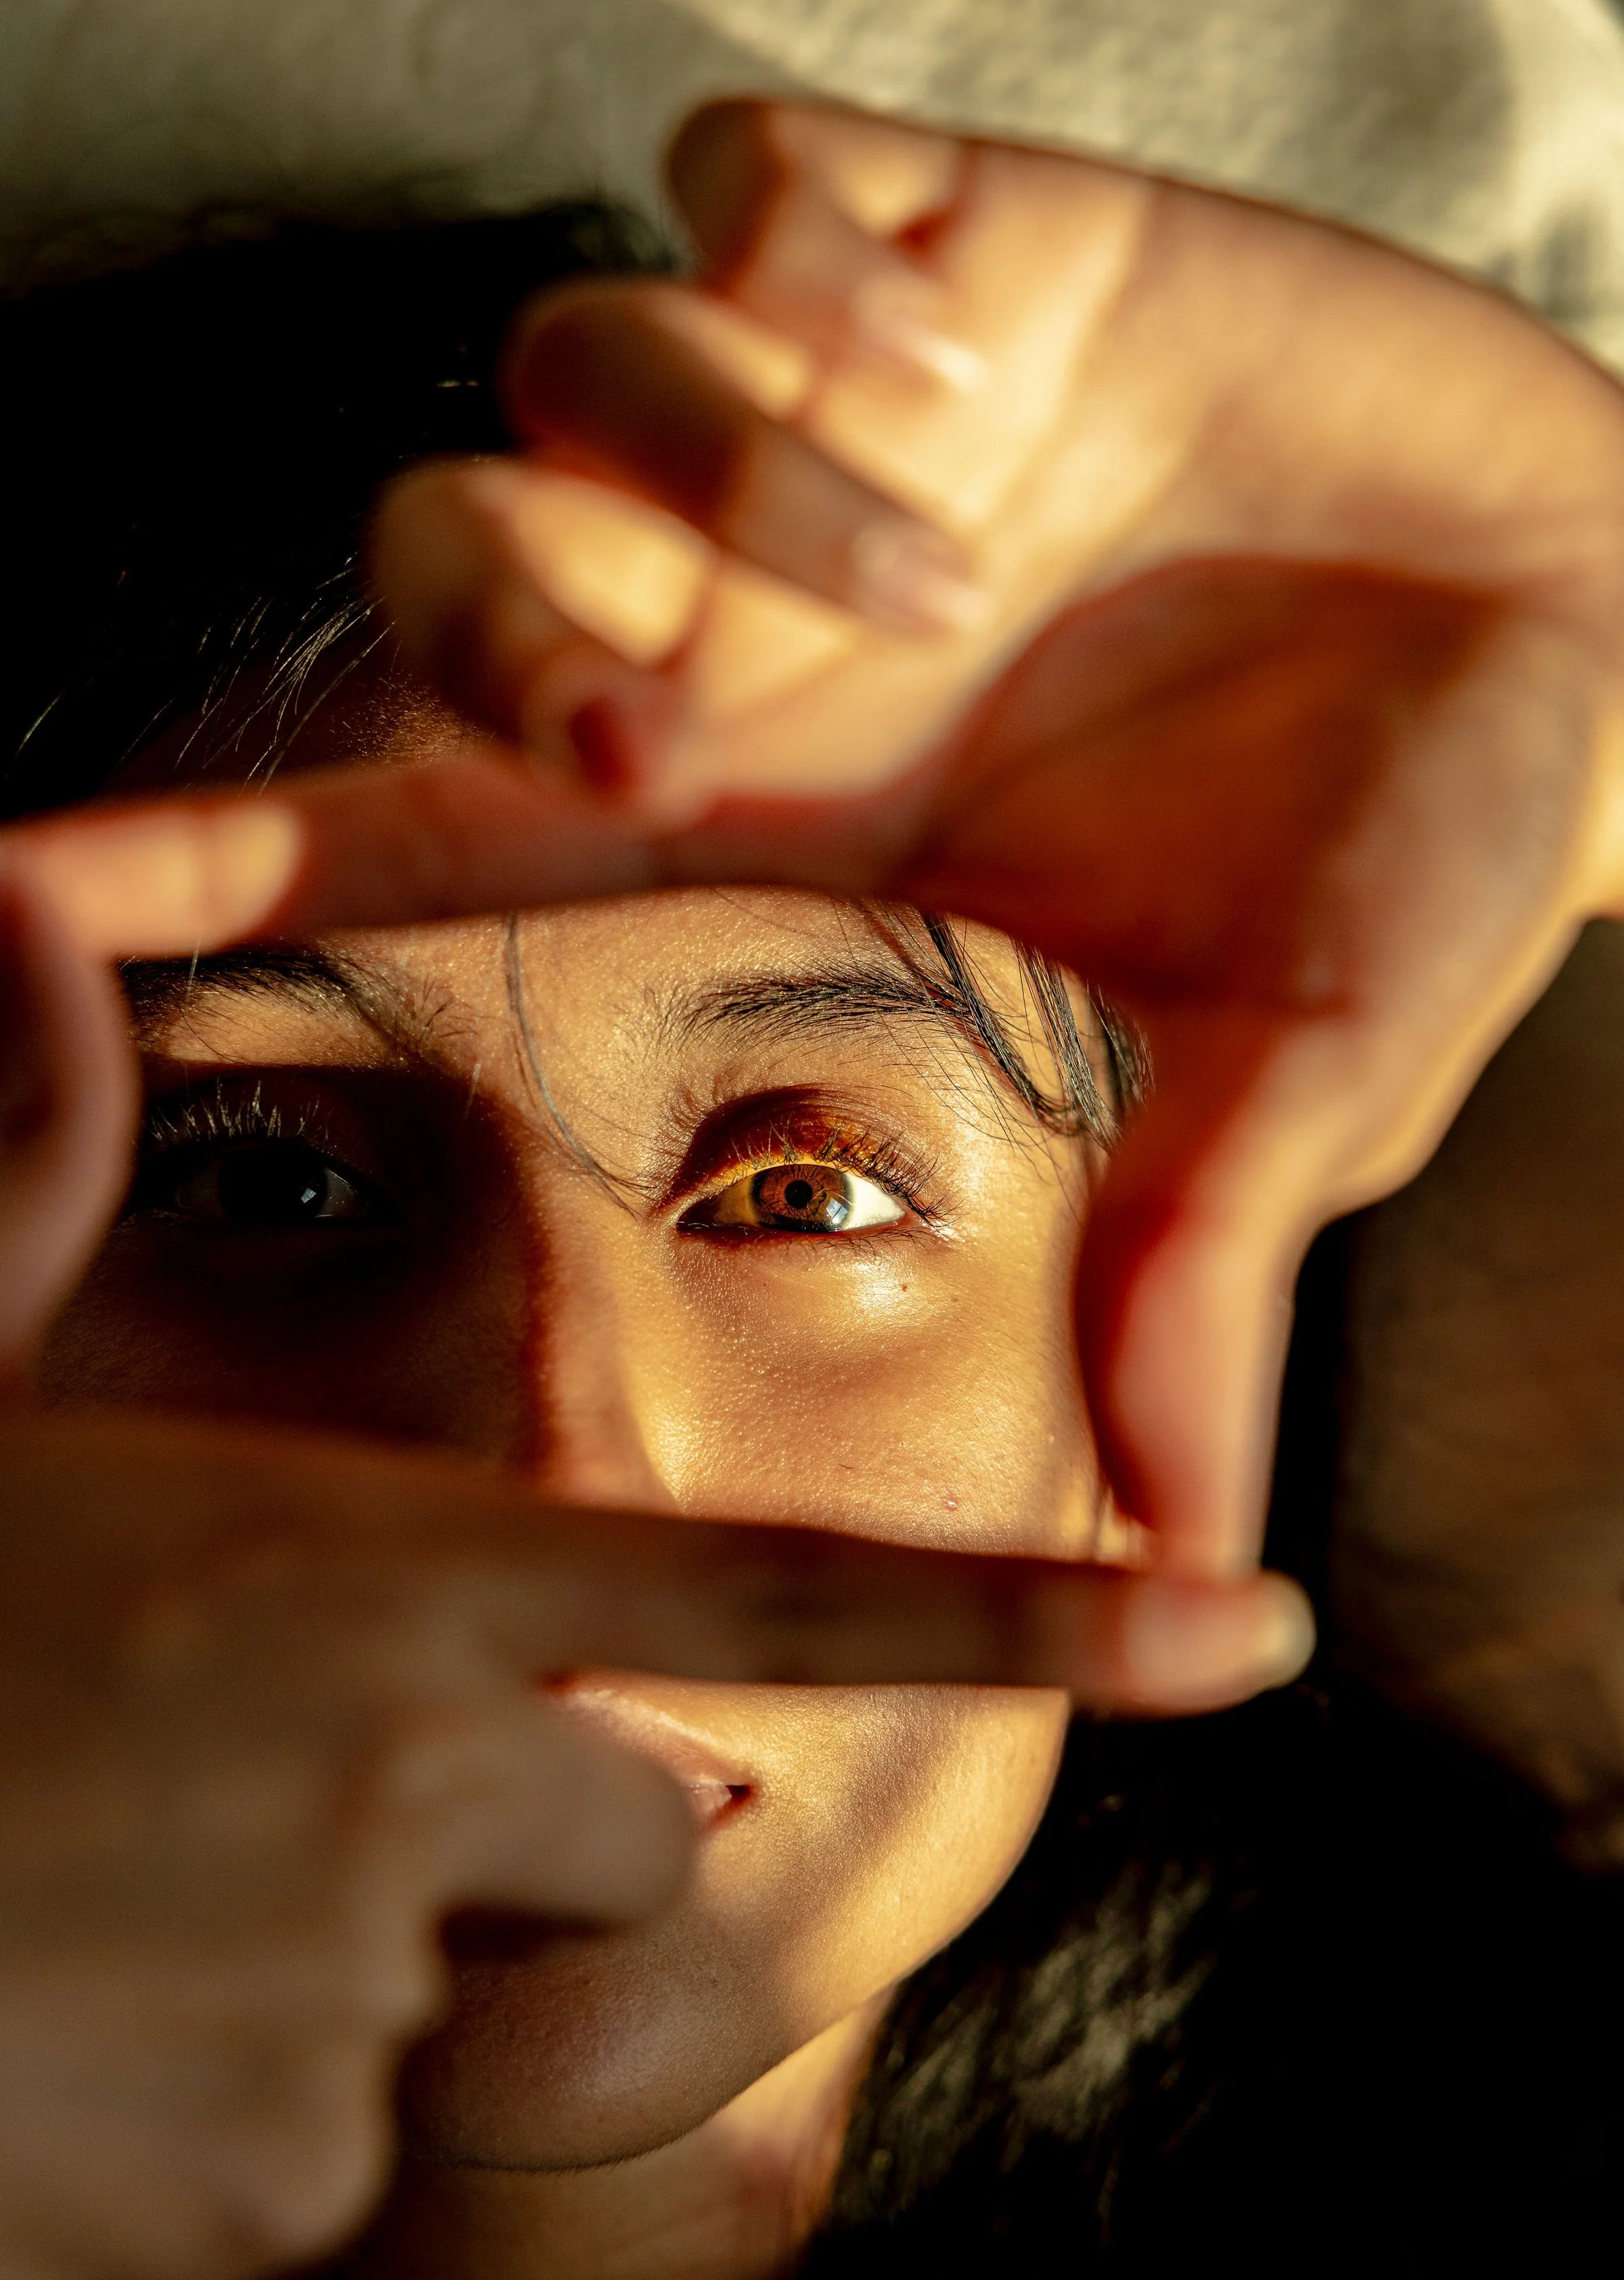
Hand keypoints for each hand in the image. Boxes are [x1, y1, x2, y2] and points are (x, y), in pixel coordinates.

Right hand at [0, 863, 1300, 2279]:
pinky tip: (51, 2037)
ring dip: (299, 1969)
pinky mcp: (250, 2209)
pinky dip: (204, 2121)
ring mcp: (335, 2019)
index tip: (1248, 1637)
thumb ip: (25, 1195)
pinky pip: (309, 2152)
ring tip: (82, 1904)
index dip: (1034, 1620)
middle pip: (602, 1821)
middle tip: (219, 1790)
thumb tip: (18, 899)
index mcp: (370, 1582)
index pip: (772, 1608)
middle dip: (480, 1821)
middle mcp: (408, 1789)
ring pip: (434, 2002)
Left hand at [22, 99, 1611, 1579]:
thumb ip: (1196, 1280)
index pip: (427, 825)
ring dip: (721, 459)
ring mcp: (834, 418)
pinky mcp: (946, 235)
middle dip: (505, 633)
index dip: (212, 851)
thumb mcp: (1303, 1083)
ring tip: (943, 543)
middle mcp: (758, 611)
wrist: (1582, 616)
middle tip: (672, 719)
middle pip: (443, 561)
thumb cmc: (1422, 852)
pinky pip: (747, 174)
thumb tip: (1181, 1559)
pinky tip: (958, 344)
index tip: (11, 898)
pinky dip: (805, 242)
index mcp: (792, 816)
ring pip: (571, 363)